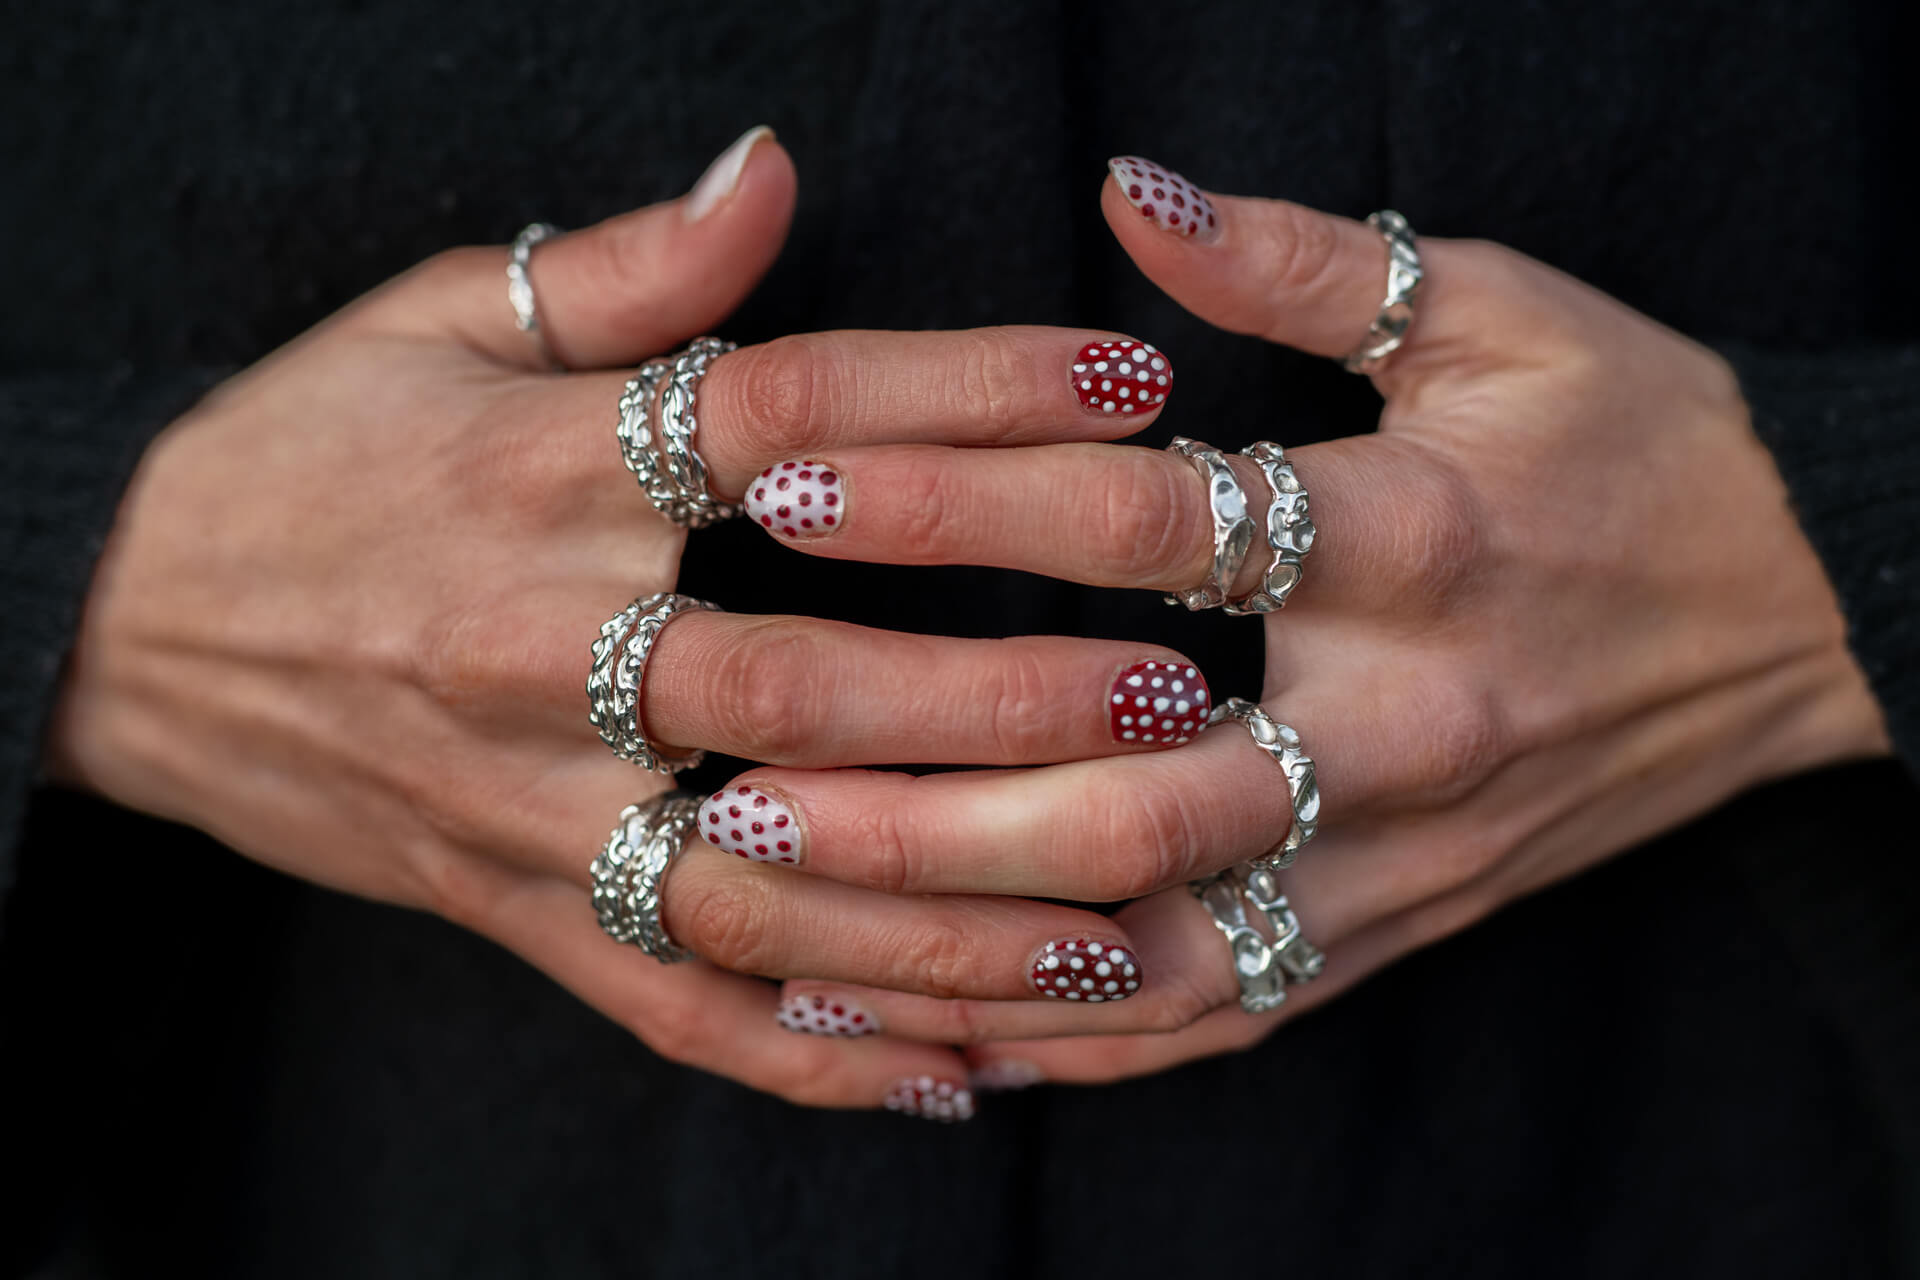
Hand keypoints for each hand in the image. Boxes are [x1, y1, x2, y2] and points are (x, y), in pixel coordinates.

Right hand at [44, 131, 1205, 1117]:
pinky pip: (678, 1008)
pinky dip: (819, 1054)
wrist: (123, 627)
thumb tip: (775, 169)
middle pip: (803, 684)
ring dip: (955, 922)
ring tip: (1127, 931)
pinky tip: (960, 1076)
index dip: (970, 394)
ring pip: (766, 889)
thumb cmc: (306, 456)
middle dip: (1000, 699)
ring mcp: (532, 814)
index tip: (1128, 389)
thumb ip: (622, 269)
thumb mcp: (436, 322)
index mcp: (538, 480)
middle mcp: (540, 660)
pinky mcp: (517, 916)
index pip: (791, 422)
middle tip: (1172, 703)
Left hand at [738, 156, 1889, 1086]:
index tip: (784, 482)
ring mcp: (1397, 858)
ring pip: (1153, 946)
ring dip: (960, 947)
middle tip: (730, 770)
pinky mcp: (1397, 933)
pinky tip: (933, 1032)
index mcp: (1418, 540)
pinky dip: (1068, 1037)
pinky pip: (1216, 1018)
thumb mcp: (1501, 313)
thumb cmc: (1643, 443)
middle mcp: (1401, 728)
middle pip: (1125, 791)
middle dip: (913, 789)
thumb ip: (1305, 262)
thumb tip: (1126, 191)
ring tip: (781, 931)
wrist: (1809, 610)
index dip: (955, 500)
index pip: (1148, 527)